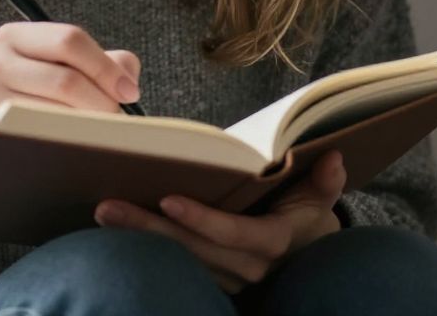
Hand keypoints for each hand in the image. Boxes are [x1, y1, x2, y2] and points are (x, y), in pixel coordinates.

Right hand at [0, 22, 139, 191]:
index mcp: (13, 36)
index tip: (130, 92)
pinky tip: (80, 148)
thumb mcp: (66, 67)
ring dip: (88, 128)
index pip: (69, 40)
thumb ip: (104, 62)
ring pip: (53, 114)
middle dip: (102, 103)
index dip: (106, 67)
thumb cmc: (41, 96)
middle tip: (120, 121)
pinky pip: (37, 139)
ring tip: (104, 136)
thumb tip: (127, 79)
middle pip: (65, 80)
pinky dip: (66, 144)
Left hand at [93, 149, 346, 294]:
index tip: (169, 198)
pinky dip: (145, 249)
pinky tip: (113, 231)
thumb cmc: (307, 221)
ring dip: (138, 238)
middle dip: (148, 228)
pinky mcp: (209, 279)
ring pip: (177, 259)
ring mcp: (224, 277)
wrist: (307, 263)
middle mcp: (245, 266)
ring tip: (102, 214)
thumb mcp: (319, 201)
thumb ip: (326, 183)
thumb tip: (334, 157)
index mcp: (271, 242)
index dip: (202, 219)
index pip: (233, 234)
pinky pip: (174, 265)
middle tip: (108, 205)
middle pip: (191, 249)